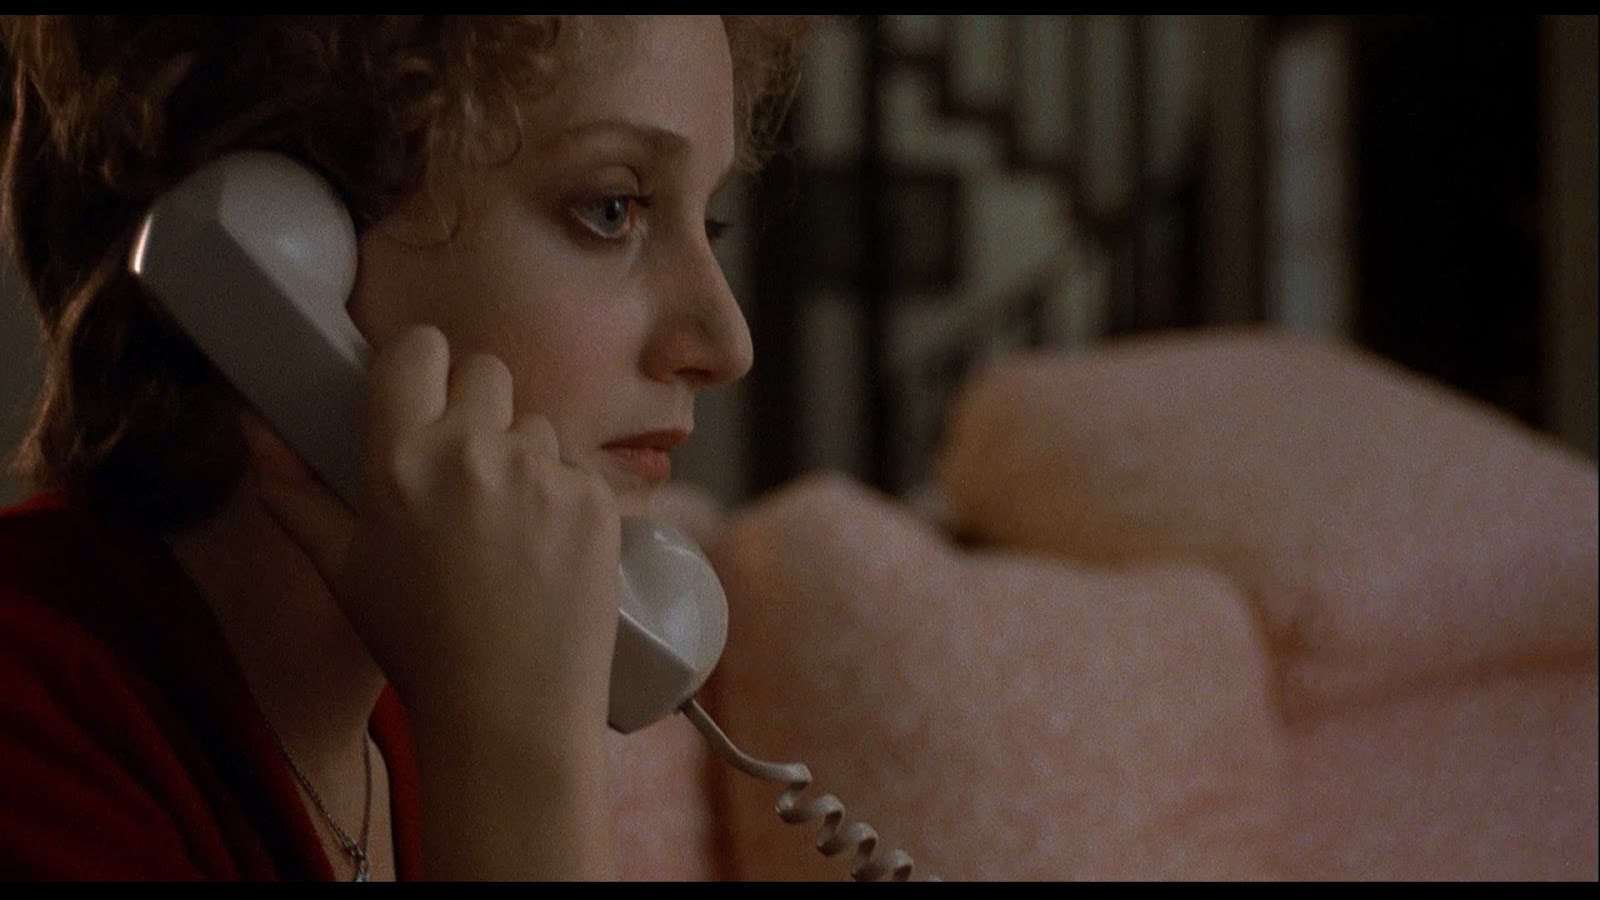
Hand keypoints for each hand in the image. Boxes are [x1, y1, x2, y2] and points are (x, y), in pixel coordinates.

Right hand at [247, 323, 620, 739]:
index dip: (422, 363)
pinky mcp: (596, 499)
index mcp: (401, 459)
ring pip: (535, 424)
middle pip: (485, 371)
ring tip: (507, 527)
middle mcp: (474, 452)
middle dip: (475, 406)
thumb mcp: (341, 569)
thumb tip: (251, 424)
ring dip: (522, 456)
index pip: (419, 347)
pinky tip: (546, 551)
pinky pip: (577, 468)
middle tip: (466, 467)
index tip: (422, 389)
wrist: (509, 712)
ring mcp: (543, 473)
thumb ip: (292, 491)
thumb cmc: (417, 643)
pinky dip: (564, 497)